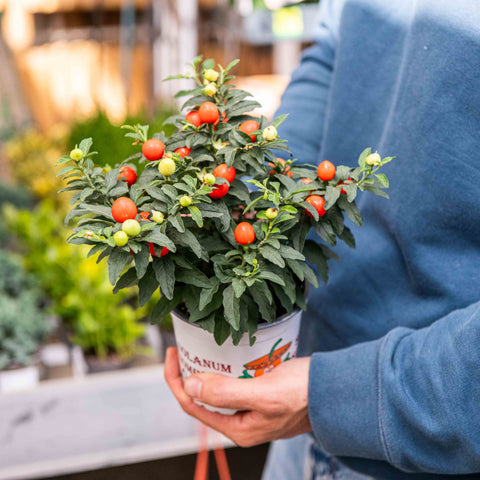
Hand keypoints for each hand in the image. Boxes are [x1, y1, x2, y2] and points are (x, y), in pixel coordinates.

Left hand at [164, 347, 311, 446]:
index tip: (173, 354)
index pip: (193, 405)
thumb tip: (191, 385)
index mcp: (239, 429)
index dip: (177, 381)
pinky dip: (225, 371)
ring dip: (207, 372)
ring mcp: (253, 411)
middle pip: (203, 399)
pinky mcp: (262, 397)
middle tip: (184, 349)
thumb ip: (226, 392)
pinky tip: (226, 356)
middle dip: (189, 375)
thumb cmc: (303, 393)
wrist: (336, 391)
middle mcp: (243, 423)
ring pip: (218, 391)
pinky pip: (234, 385)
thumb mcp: (263, 393)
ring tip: (199, 350)